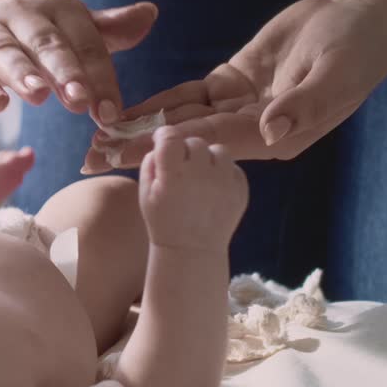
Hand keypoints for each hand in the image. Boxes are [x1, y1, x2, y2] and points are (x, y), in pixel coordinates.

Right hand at [0, 0, 157, 118]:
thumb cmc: (29, 37)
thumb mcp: (69, 30)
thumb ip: (108, 30)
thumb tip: (151, 14)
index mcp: (58, 9)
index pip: (85, 43)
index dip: (99, 78)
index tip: (112, 113)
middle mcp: (21, 14)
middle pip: (46, 43)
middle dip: (65, 72)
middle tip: (80, 100)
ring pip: (6, 52)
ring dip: (23, 74)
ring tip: (39, 96)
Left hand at [84, 0, 386, 170]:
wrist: (362, 22)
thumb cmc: (358, 48)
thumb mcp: (336, 73)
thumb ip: (305, 103)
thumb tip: (271, 130)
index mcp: (277, 136)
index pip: (215, 144)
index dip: (173, 147)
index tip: (133, 154)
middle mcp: (252, 130)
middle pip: (188, 141)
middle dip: (140, 149)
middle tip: (92, 159)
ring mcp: (238, 108)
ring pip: (181, 122)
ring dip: (140, 130)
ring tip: (96, 142)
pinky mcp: (230, 86)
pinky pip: (187, 99)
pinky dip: (157, 105)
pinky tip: (124, 112)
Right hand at [138, 129, 247, 249]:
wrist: (192, 250)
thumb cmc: (163, 221)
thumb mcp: (145, 193)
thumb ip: (151, 162)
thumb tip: (162, 143)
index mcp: (173, 175)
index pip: (170, 137)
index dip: (164, 136)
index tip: (163, 142)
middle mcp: (201, 174)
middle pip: (195, 142)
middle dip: (186, 151)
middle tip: (182, 167)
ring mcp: (225, 182)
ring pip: (218, 151)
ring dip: (208, 159)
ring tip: (201, 176)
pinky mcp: (241, 189)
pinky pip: (233, 167)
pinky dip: (223, 173)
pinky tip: (213, 189)